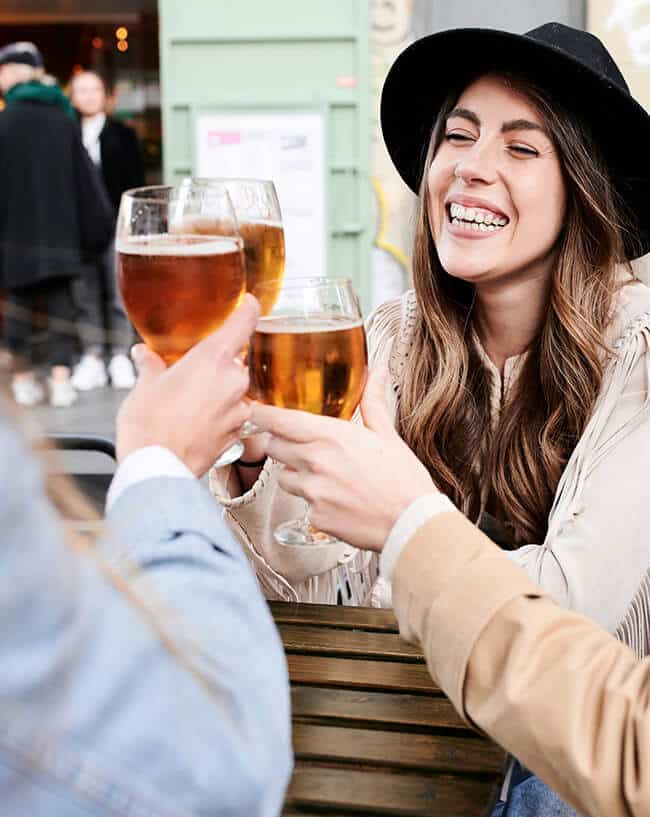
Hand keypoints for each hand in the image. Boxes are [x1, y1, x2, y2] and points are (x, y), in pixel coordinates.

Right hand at [117, 294, 259, 475]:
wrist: (156, 467)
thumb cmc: (149, 425)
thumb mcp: (145, 385)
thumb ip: (151, 364)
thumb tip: (144, 354)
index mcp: (213, 358)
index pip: (244, 321)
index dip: (248, 309)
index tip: (250, 303)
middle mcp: (233, 381)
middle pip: (236, 360)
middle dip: (217, 365)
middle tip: (192, 373)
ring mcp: (239, 409)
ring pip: (234, 389)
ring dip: (218, 391)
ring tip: (189, 402)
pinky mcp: (238, 433)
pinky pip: (232, 414)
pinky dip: (219, 414)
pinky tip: (196, 421)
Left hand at [250, 367, 436, 549]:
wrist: (412, 523)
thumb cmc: (403, 480)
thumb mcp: (387, 435)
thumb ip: (373, 402)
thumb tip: (379, 373)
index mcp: (331, 436)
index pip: (277, 420)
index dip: (260, 413)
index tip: (254, 409)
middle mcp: (315, 461)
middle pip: (273, 446)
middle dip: (281, 444)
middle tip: (300, 445)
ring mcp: (312, 491)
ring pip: (282, 476)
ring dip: (294, 473)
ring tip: (323, 475)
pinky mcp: (314, 516)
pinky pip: (300, 503)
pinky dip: (312, 500)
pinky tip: (336, 499)